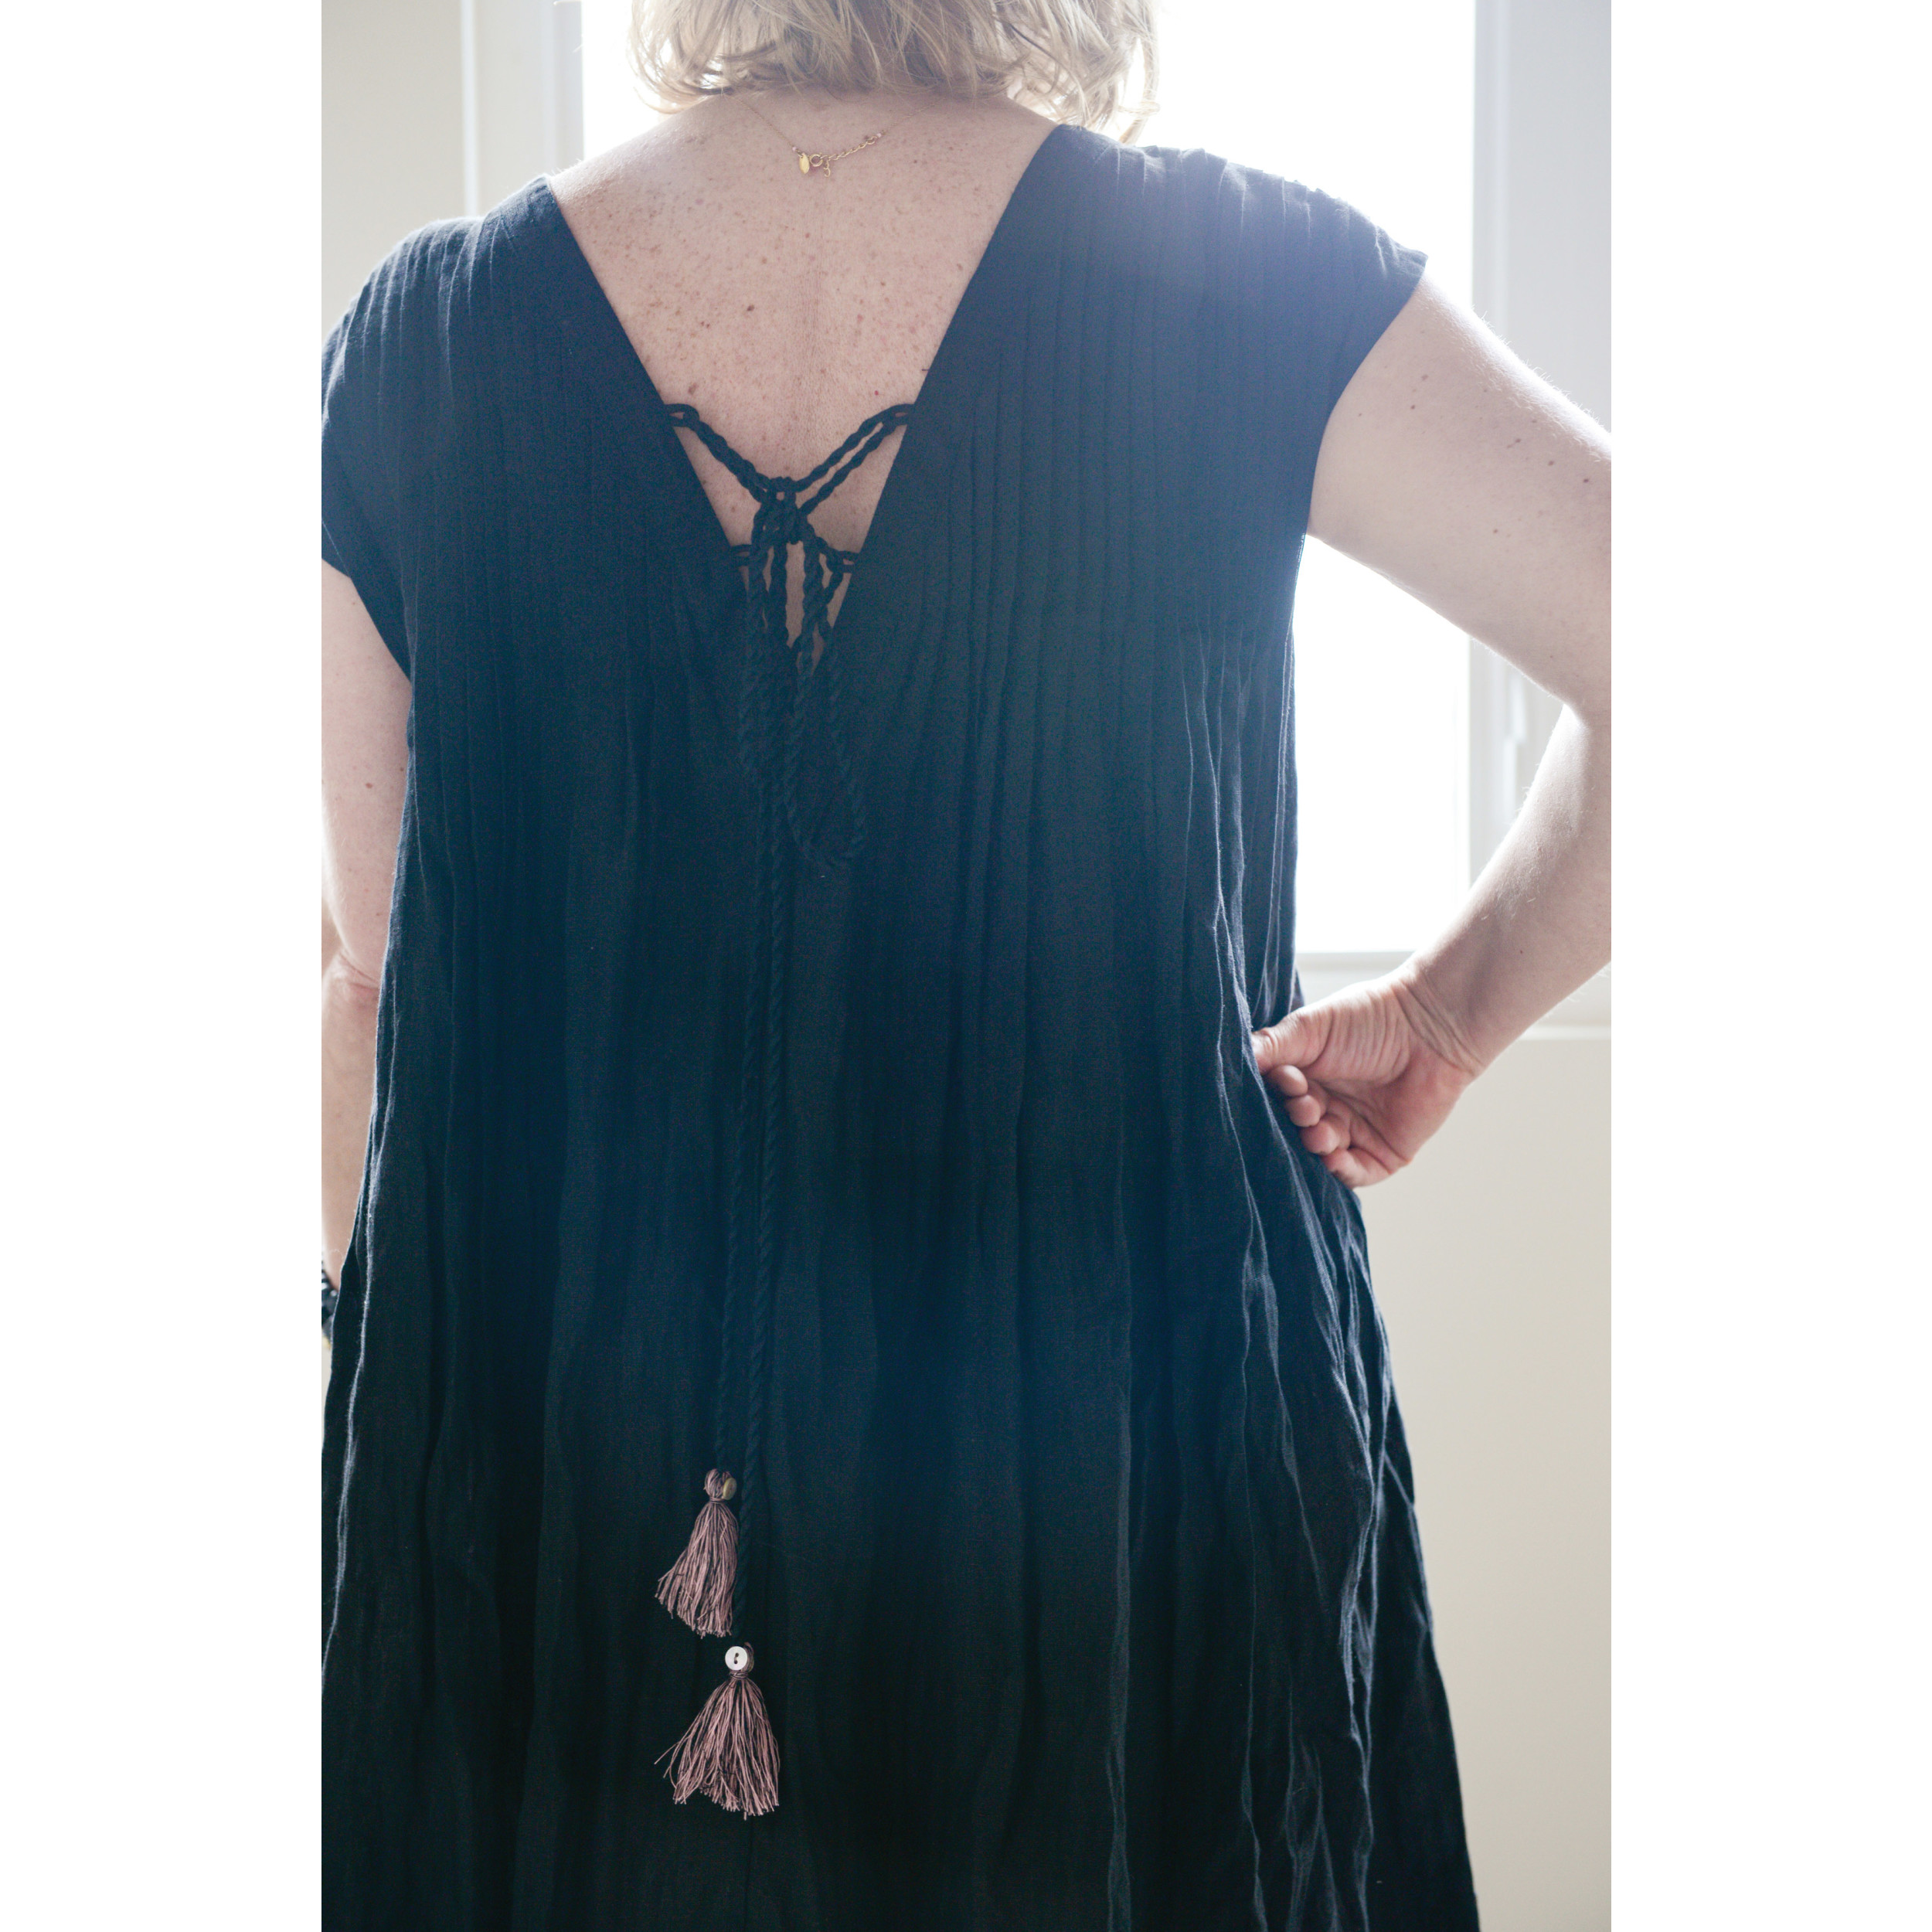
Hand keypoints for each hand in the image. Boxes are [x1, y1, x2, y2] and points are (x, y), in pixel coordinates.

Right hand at [1251, 967, 1485, 1187]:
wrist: (1432, 1026)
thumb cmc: (1372, 1017)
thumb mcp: (1310, 1027)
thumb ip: (1271, 1045)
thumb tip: (1231, 1060)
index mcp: (1307, 1078)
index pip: (1277, 1099)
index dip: (1276, 1096)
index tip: (1287, 1080)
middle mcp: (1328, 1107)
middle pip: (1295, 1129)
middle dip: (1295, 1122)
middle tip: (1306, 1107)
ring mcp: (1354, 1131)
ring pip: (1320, 1153)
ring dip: (1315, 1144)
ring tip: (1320, 1129)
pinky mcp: (1383, 1152)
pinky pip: (1354, 1173)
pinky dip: (1339, 1169)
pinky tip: (1333, 1156)